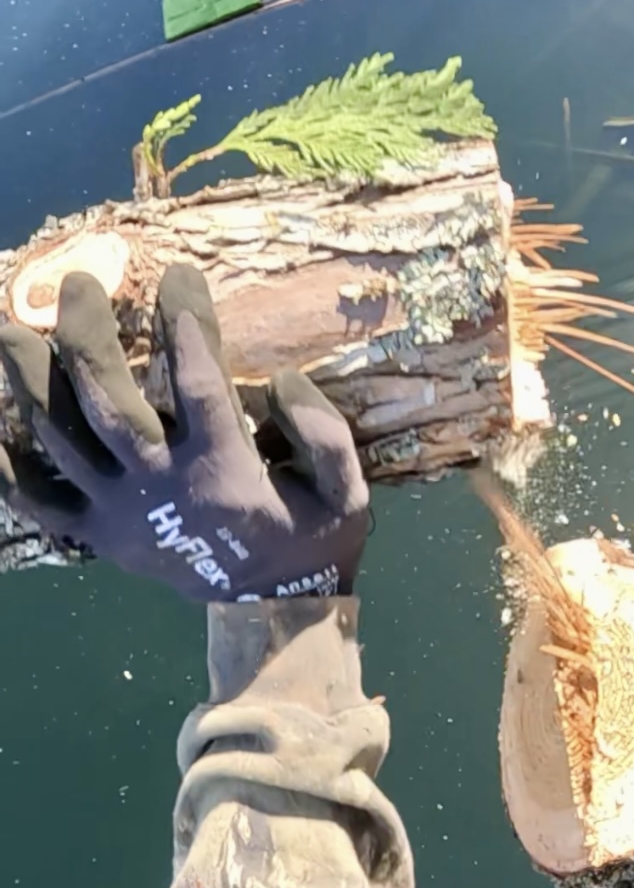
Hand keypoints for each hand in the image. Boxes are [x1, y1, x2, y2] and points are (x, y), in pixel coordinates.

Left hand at [0, 265, 368, 601]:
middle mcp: (160, 483)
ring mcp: (120, 511)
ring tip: (10, 328)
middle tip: (80, 284)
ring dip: (29, 376)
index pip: (195, 375)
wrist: (273, 613)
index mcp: (221, 469)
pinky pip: (36, 500)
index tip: (177, 273)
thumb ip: (325, 434)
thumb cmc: (310, 542)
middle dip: (86, 329)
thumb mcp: (346, 494)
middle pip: (104, 393)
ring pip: (58, 434)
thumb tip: (281, 380)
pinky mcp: (99, 536)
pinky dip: (3, 465)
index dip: (184, 317)